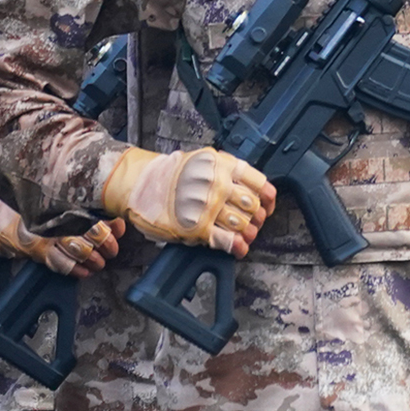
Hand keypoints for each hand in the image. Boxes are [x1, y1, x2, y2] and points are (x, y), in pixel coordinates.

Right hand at [0, 181, 125, 276]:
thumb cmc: (25, 187)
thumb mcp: (49, 181)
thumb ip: (74, 183)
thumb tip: (103, 185)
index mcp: (60, 198)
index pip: (92, 210)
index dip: (108, 221)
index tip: (119, 226)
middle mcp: (53, 216)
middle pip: (87, 230)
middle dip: (104, 241)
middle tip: (113, 247)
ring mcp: (43, 234)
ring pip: (74, 249)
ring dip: (91, 257)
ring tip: (102, 261)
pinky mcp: (34, 248)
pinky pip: (57, 262)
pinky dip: (73, 269)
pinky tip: (85, 271)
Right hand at [103, 146, 275, 256]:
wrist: (142, 183)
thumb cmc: (171, 173)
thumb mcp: (204, 161)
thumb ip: (227, 172)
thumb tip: (249, 190)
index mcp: (223, 165)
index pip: (260, 183)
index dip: (267, 198)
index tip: (267, 205)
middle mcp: (219, 184)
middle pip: (253, 206)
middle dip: (257, 218)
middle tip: (253, 222)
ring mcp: (209, 206)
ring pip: (243, 224)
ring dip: (247, 233)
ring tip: (244, 236)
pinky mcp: (197, 227)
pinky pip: (226, 241)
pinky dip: (236, 247)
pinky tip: (238, 249)